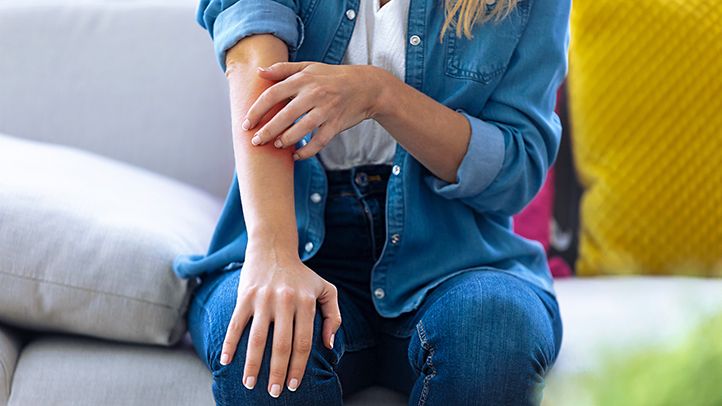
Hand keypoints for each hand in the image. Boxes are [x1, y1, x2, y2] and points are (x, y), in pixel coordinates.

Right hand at [220, 245, 341, 397]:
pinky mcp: (245, 296)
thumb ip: (333, 316)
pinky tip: (226, 361)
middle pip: (281, 345)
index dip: (298, 367)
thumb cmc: (302, 275)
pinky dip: (230, 344)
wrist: (274, 248)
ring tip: (249, 384)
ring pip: (258, 338)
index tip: (293, 385)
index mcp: (306, 302)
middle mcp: (285, 301)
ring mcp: (263, 299)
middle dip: (277, 372)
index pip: (303, 342)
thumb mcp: (326, 289)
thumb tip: (328, 344)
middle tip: (273, 392)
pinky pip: (236, 324)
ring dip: (252, 365)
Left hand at [241, 62, 386, 159]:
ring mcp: (326, 110)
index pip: (273, 94)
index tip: (246, 123)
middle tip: (255, 141)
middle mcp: (314, 94)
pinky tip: (296, 155)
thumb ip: (283, 69)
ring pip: (301, 130)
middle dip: (267, 131)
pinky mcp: (336, 124)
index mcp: (303, 79)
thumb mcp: (309, 67)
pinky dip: (306, 151)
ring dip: (285, 141)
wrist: (366, 87)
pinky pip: (319, 142)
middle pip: (284, 115)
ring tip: (276, 145)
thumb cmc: (333, 77)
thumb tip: (259, 72)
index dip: (257, 110)